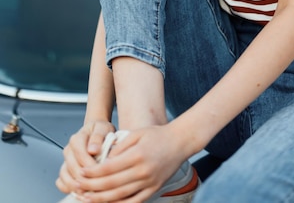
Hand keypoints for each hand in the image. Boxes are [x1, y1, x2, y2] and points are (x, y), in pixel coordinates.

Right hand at [56, 120, 114, 194]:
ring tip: (87, 192)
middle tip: (96, 185)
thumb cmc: (100, 131)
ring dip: (75, 186)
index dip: (91, 165)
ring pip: (64, 176)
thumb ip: (98, 137)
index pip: (81, 154)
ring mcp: (65, 160)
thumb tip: (93, 150)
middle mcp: (68, 150)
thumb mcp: (103, 129)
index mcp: (77, 138)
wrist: (96, 131)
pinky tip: (80, 192)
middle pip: (72, 167)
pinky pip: (61, 181)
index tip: (101, 171)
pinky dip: (68, 188)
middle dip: (84, 178)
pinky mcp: (65, 169)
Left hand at [72, 122, 187, 202]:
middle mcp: (143, 171)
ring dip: (101, 199)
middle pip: (111, 184)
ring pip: (120, 196)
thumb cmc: (158, 135)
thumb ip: (119, 146)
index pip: (109, 168)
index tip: (81, 173)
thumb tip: (104, 159)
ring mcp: (149, 183)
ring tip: (88, 198)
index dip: (93, 172)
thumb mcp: (137, 133)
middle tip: (79, 187)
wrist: (180, 142)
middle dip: (92, 187)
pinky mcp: (153, 190)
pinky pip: (133, 202)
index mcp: (137, 155)